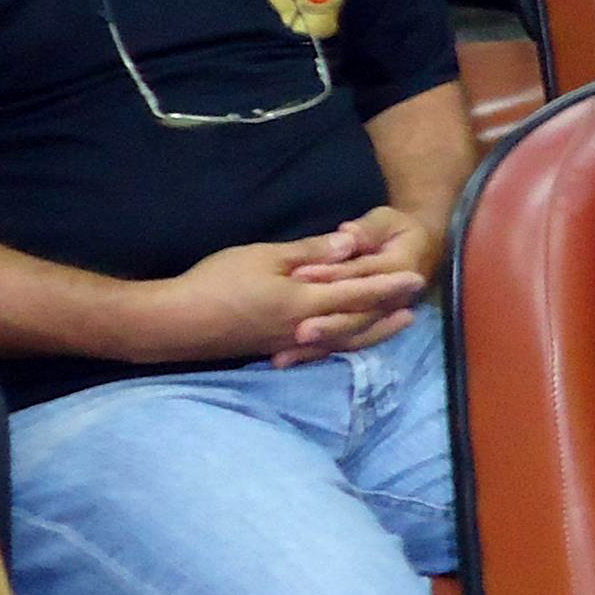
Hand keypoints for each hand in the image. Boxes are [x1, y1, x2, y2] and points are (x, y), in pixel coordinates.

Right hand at [143, 220, 429, 363]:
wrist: (174, 324)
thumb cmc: (216, 283)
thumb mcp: (263, 257)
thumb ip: (309, 254)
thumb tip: (349, 246)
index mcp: (304, 302)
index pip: (358, 293)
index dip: (389, 285)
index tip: (417, 278)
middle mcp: (304, 327)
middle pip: (358, 321)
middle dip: (390, 309)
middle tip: (419, 300)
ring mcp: (290, 342)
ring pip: (344, 338)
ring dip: (375, 329)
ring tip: (399, 322)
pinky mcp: (275, 349)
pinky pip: (323, 348)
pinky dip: (346, 341)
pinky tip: (352, 338)